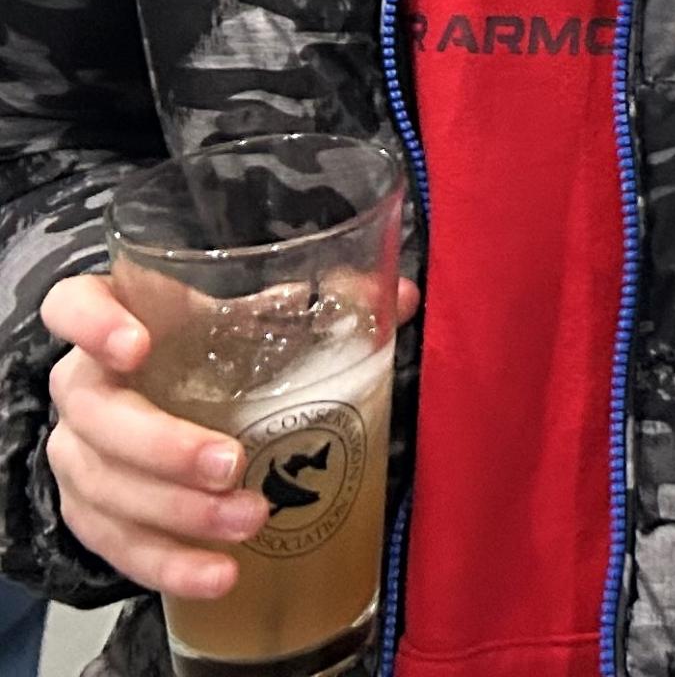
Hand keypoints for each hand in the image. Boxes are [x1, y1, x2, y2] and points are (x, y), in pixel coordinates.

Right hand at [41, 270, 419, 599]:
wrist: (166, 403)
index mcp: (119, 318)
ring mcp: (78, 451)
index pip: (75, 306)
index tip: (139, 346)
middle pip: (98, 415)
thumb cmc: (214, 347)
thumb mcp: (256, 317)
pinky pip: (115, 544)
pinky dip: (167, 563)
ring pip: (105, 488)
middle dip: (163, 446)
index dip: (95, 325)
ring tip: (247, 522)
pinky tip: (217, 575)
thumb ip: (325, 301)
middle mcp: (86, 384)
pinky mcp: (90, 509)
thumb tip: (401, 297)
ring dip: (177, 514)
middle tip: (232, 463)